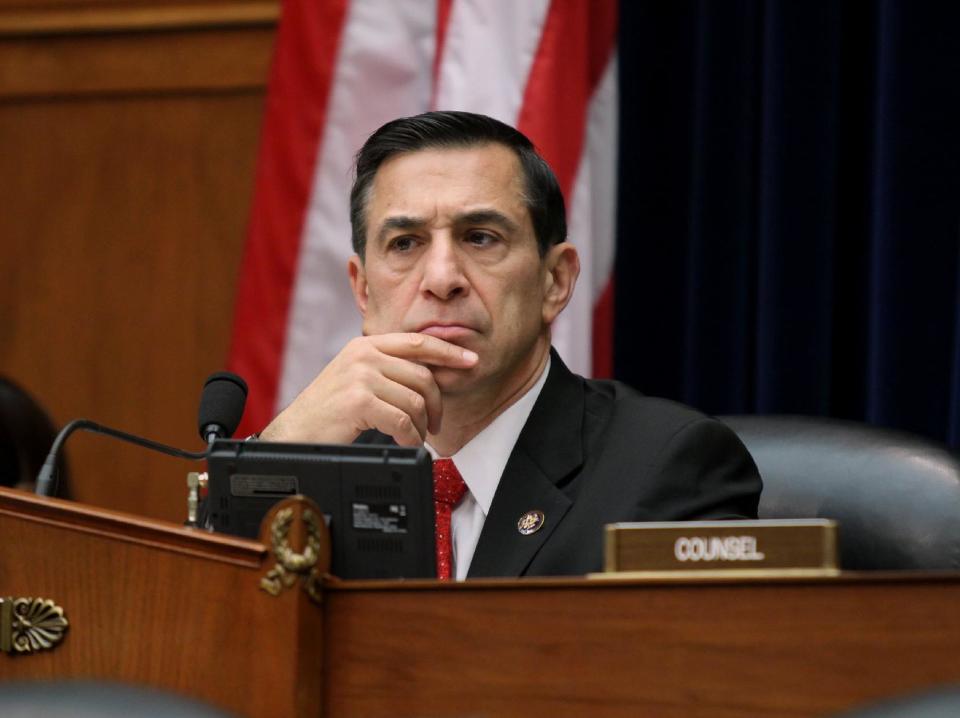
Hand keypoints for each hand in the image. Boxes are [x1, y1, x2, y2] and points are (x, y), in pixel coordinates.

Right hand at [259, 333, 478, 445]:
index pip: (418, 342)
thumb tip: (430, 376)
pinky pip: (404, 420)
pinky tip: (403, 442)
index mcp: (366, 346)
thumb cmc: (328, 412)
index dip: (449, 351)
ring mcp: (361, 376)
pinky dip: (410, 437)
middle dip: (436, 405)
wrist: (294, 434)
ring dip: (420, 427)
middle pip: (423, 376)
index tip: (471, 360)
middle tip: (434, 426)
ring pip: (416, 401)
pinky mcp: (360, 400)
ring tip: (412, 437)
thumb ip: (387, 370)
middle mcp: (364, 355)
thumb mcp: (356, 378)